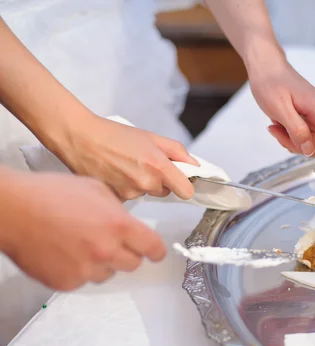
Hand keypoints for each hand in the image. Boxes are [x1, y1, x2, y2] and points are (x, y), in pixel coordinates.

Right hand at [0, 171, 164, 290]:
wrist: (13, 210)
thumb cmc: (49, 194)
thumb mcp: (96, 189)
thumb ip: (119, 210)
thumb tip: (128, 223)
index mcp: (119, 226)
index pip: (153, 248)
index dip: (156, 250)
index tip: (155, 251)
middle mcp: (106, 251)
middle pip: (134, 264)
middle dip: (128, 253)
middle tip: (112, 242)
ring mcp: (86, 270)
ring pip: (108, 273)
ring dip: (103, 262)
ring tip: (81, 243)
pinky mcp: (67, 282)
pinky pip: (84, 280)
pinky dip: (79, 270)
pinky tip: (66, 252)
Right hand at [54, 114, 197, 200]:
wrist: (78, 138)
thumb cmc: (113, 135)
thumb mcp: (152, 137)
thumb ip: (178, 152)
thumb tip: (194, 165)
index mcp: (158, 167)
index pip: (186, 191)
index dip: (185, 185)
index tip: (180, 179)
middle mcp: (145, 184)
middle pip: (164, 192)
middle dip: (159, 180)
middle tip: (143, 163)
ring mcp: (129, 194)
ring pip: (145, 194)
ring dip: (139, 183)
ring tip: (124, 165)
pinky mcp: (115, 200)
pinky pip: (129, 197)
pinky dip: (124, 188)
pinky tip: (114, 174)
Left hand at [248, 60, 314, 164]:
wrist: (267, 66)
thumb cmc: (271, 83)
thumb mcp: (279, 108)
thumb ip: (296, 130)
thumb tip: (309, 150)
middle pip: (314, 145)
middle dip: (293, 143)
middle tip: (277, 129)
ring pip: (306, 143)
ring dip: (288, 138)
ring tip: (277, 122)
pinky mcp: (311, 118)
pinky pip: (302, 137)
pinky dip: (288, 134)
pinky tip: (279, 122)